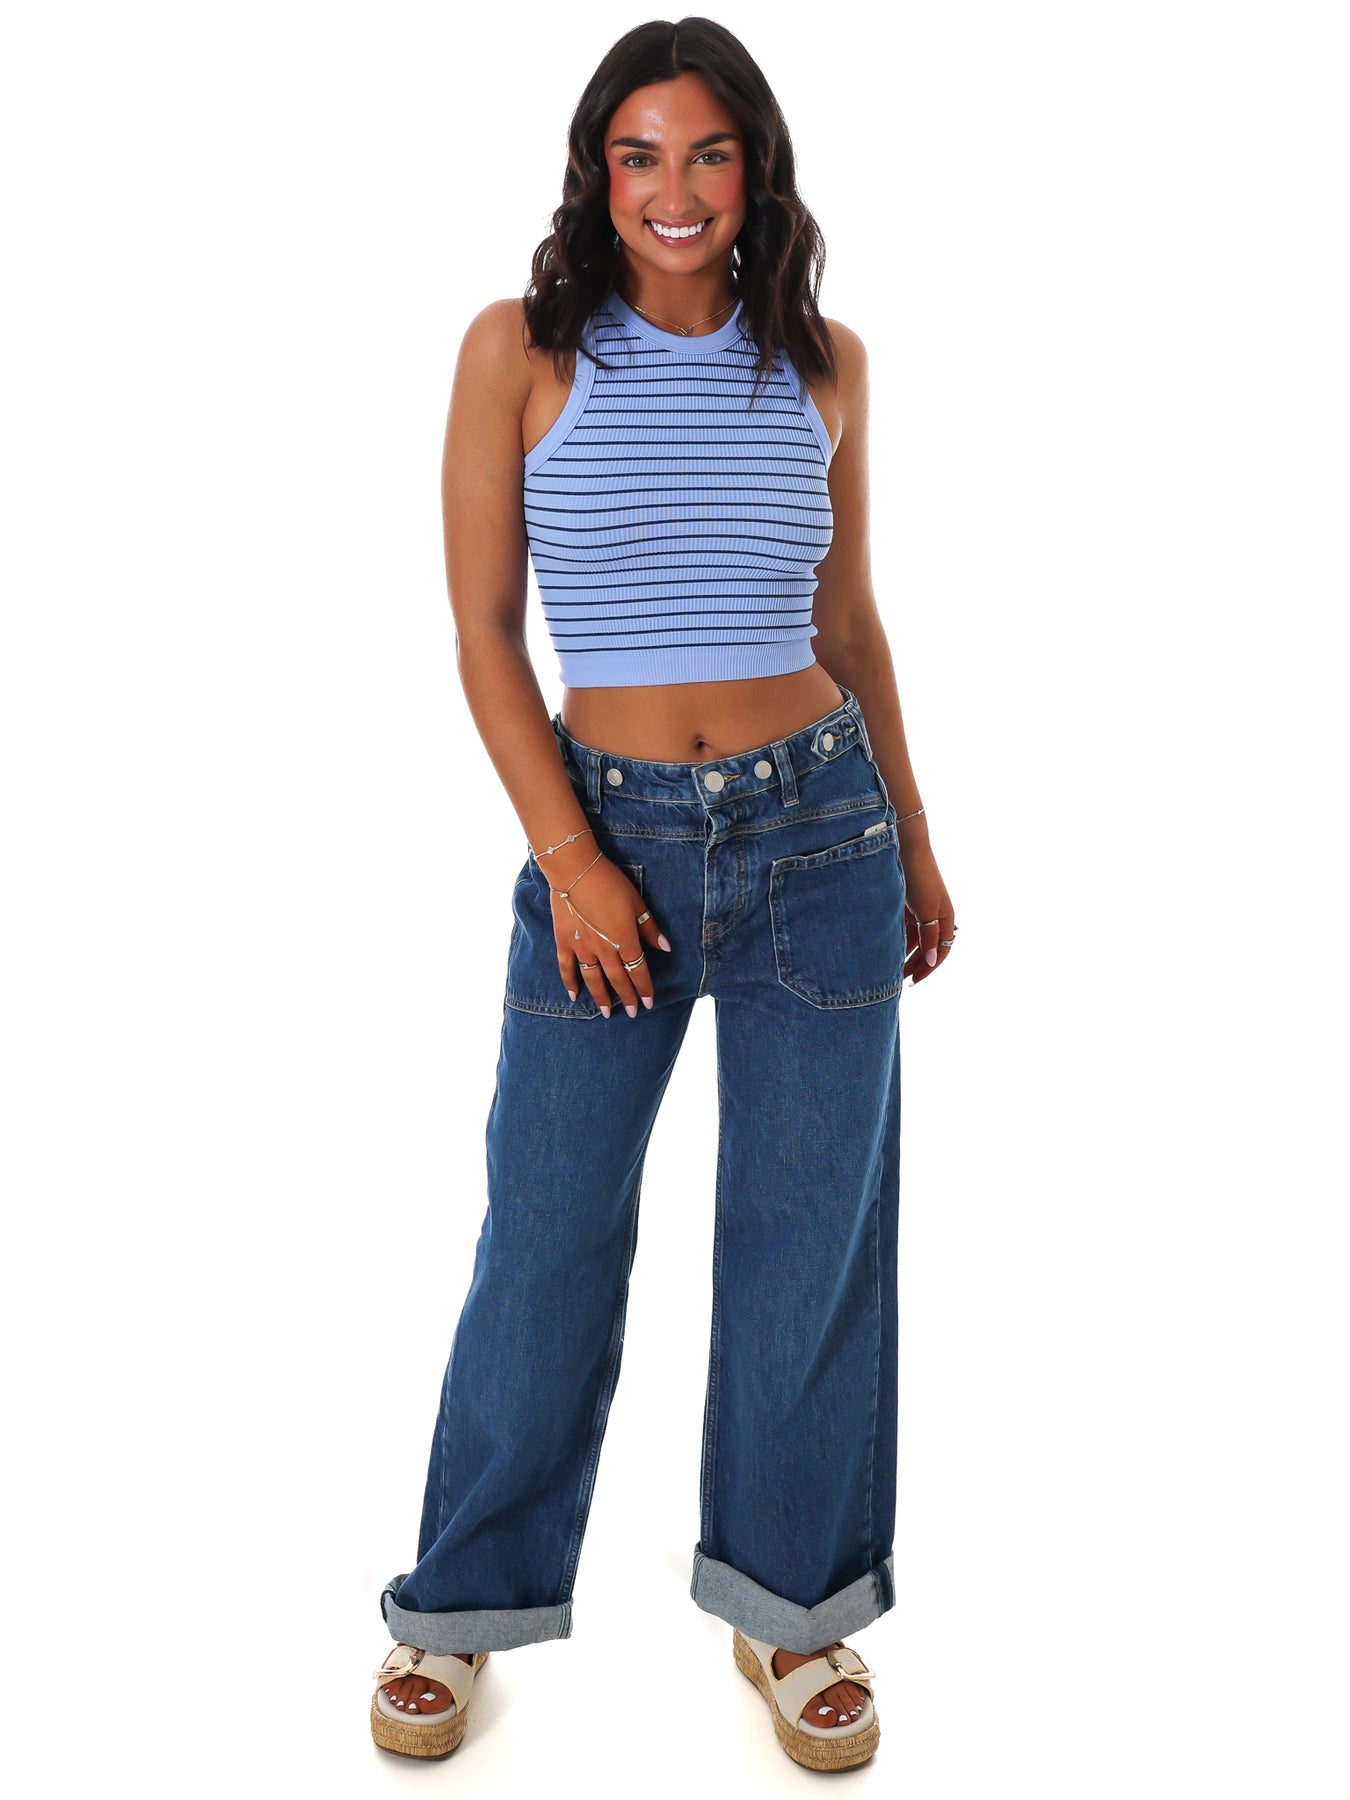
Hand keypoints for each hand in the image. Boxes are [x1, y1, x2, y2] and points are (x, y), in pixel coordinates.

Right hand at [548, 857, 670, 1016]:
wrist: (576, 871)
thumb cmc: (610, 883)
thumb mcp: (637, 902)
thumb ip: (650, 928)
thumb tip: (665, 947)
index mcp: (625, 940)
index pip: (638, 971)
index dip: (644, 988)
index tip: (649, 1002)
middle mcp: (604, 949)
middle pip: (617, 979)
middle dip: (627, 998)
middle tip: (633, 1013)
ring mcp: (582, 947)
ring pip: (593, 979)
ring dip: (601, 997)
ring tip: (607, 1013)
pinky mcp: (564, 941)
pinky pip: (566, 967)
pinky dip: (570, 982)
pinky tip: (574, 995)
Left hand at [901, 844, 955, 986]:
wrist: (905, 848)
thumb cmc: (919, 878)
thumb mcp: (926, 911)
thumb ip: (929, 936)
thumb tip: (931, 961)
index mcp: (946, 919)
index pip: (941, 952)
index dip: (928, 968)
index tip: (913, 982)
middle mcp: (936, 916)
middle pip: (927, 948)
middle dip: (915, 965)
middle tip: (899, 981)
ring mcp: (921, 910)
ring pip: (915, 939)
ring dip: (905, 953)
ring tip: (890, 968)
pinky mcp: (908, 904)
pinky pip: (905, 928)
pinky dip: (898, 939)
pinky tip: (887, 949)